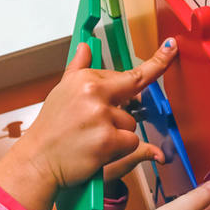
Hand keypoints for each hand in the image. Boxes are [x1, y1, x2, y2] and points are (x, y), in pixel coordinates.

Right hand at [19, 39, 176, 186]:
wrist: (38, 161)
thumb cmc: (50, 130)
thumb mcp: (61, 93)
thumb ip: (77, 70)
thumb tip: (86, 48)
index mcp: (84, 79)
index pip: (126, 72)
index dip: (155, 62)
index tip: (171, 48)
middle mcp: (93, 93)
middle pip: (134, 93)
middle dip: (135, 98)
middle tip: (123, 101)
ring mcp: (102, 116)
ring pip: (131, 124)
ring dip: (119, 134)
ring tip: (92, 140)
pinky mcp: (108, 140)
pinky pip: (130, 142)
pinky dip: (119, 150)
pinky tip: (98, 152)